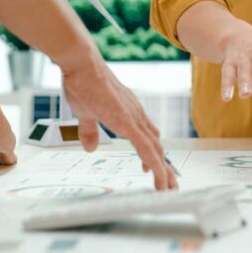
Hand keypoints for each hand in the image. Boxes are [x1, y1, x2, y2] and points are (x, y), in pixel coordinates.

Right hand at [61, 54, 176, 190]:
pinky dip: (154, 163)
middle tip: (169, 185)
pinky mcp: (126, 121)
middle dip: (164, 167)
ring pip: (155, 149)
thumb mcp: (86, 113)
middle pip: (156, 145)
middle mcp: (136, 115)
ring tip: (168, 188)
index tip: (153, 168)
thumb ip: (91, 130)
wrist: (82, 64)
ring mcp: (134, 118)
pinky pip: (145, 147)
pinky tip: (157, 175)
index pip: (148, 137)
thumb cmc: (83, 83)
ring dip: (163, 169)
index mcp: (129, 113)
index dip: (153, 154)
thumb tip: (91, 147)